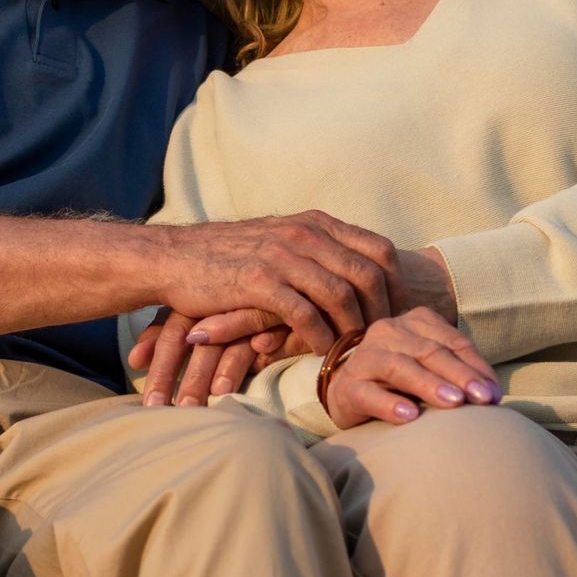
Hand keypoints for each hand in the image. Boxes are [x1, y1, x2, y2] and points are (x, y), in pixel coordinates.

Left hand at [130, 309, 283, 406]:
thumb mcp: (207, 315)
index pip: (174, 329)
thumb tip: (134, 358)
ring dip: (227, 367)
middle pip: (202, 343)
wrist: (297, 273)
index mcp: (204, 303)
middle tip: (172, 409)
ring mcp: (262, 308)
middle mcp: (228, 305)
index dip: (159, 355)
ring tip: (215, 396)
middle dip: (186, 376)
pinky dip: (273, 341)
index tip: (140, 379)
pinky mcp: (296, 313)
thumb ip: (172, 331)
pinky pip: (282, 328)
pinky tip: (262, 350)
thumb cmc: (243, 297)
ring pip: (240, 340)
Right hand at [149, 210, 401, 357]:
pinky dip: (321, 338)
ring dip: (354, 329)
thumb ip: (316, 251)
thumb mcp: (279, 240)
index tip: (402, 313)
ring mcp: (282, 256)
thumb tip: (355, 275)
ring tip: (356, 352)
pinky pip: (306, 314)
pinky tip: (322, 353)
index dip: (398, 284)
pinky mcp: (259, 281)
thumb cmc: (228, 257)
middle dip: (384, 311)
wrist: (174, 257)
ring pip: (341, 295)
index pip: (378, 248)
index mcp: (315, 223)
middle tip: (385, 342)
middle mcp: (305, 234)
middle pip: (368, 273)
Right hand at [319, 309, 501, 429]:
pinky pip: (369, 394)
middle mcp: (388, 332)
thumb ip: (460, 373)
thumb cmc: (401, 382)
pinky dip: (389, 404)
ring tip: (454, 402)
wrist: (349, 392)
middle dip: (460, 375)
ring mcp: (365, 357)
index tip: (495, 395)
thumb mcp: (432, 369)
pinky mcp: (347, 387)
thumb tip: (493, 393)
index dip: (476, 367)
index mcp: (415, 322)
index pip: (452, 342)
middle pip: (430, 352)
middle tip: (483, 399)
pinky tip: (410, 416)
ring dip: (429, 385)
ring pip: (400, 367)